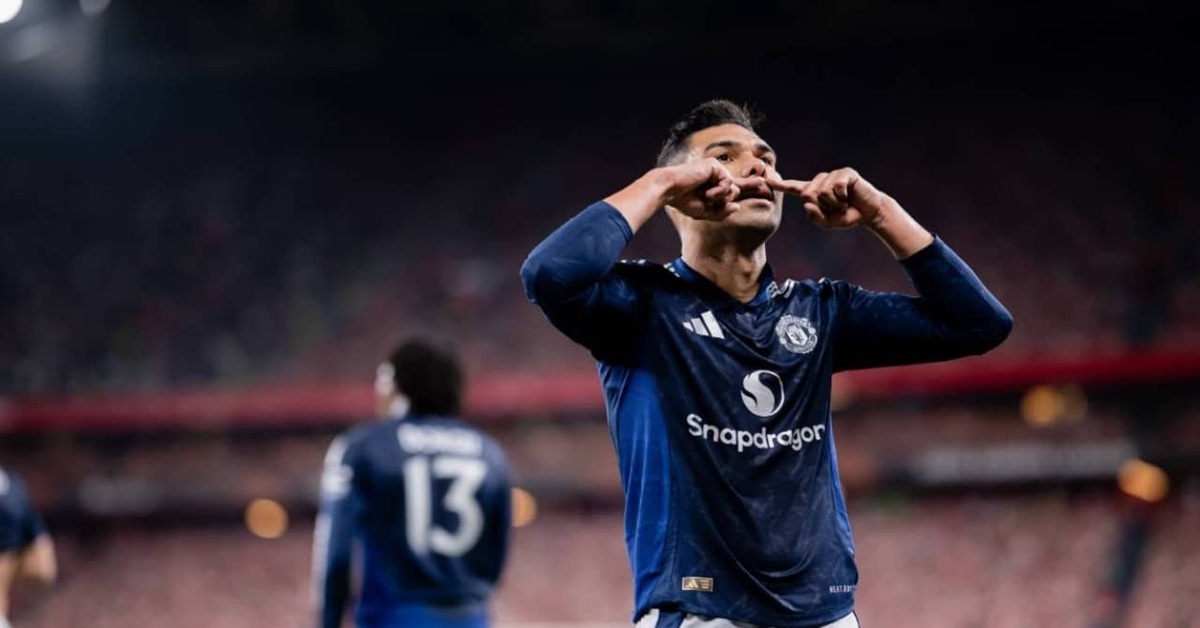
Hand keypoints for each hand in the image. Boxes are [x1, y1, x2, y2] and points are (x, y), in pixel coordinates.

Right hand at [659, 158, 764, 221]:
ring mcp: (716, 169)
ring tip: (705, 196)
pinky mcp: (715, 165)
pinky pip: (727, 183)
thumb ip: (721, 211)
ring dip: (719, 198)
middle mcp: (716, 175)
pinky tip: (706, 191)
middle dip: (742, 191)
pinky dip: (718, 191)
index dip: (749, 188)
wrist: (670, 190)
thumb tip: (737, 205)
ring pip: (732, 189)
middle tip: (756, 186)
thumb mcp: (705, 212)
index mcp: (714, 185)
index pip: (734, 188)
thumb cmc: (683, 201)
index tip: (764, 187)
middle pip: (737, 187)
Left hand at [767, 167, 887, 229]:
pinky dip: (843, 196)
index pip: (794, 188)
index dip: (781, 185)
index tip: (767, 181)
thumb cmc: (847, 216)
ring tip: (843, 201)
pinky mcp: (845, 173)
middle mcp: (821, 181)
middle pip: (808, 194)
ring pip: (822, 191)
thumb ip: (815, 217)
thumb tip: (806, 204)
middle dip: (823, 206)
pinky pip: (836, 186)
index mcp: (814, 192)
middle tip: (836, 207)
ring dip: (835, 202)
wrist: (869, 213)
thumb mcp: (827, 222)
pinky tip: (849, 194)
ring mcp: (832, 175)